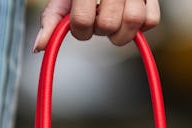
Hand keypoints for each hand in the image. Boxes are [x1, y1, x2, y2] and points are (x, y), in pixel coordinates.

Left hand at [33, 0, 160, 51]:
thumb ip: (52, 18)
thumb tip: (39, 47)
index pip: (81, 21)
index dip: (80, 30)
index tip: (81, 24)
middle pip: (108, 25)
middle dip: (101, 31)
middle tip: (99, 20)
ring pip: (133, 22)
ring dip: (122, 33)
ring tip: (115, 22)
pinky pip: (152, 21)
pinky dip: (142, 27)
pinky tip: (129, 17)